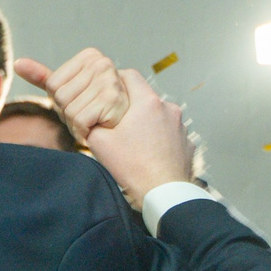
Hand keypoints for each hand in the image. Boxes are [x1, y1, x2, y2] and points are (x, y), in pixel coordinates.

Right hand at [15, 52, 192, 206]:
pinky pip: (167, 132)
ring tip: (131, 142)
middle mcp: (168, 109)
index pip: (128, 75)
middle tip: (113, 120)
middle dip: (127, 104)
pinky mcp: (186, 142)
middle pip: (142, 95)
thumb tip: (85, 114)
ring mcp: (179, 125)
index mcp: (147, 103)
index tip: (103, 93)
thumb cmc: (134, 170)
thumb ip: (90, 121)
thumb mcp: (99, 143)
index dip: (113, 81)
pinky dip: (157, 138)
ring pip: (155, 114)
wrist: (165, 195)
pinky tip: (146, 154)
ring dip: (143, 122)